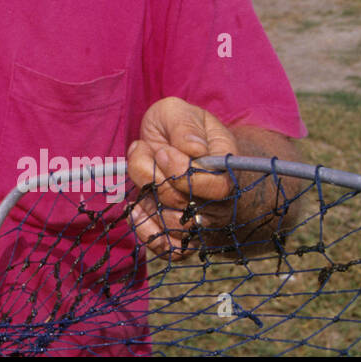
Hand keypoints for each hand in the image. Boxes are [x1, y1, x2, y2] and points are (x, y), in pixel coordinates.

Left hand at [126, 97, 239, 260]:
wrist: (174, 146)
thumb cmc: (176, 128)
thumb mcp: (177, 112)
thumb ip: (184, 126)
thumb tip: (194, 150)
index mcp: (225, 169)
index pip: (217, 188)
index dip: (182, 171)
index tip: (162, 150)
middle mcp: (218, 200)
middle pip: (187, 207)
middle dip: (157, 179)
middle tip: (152, 154)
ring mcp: (200, 220)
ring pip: (173, 227)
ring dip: (147, 197)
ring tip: (144, 170)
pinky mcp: (180, 235)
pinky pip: (168, 249)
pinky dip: (146, 230)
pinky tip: (135, 207)